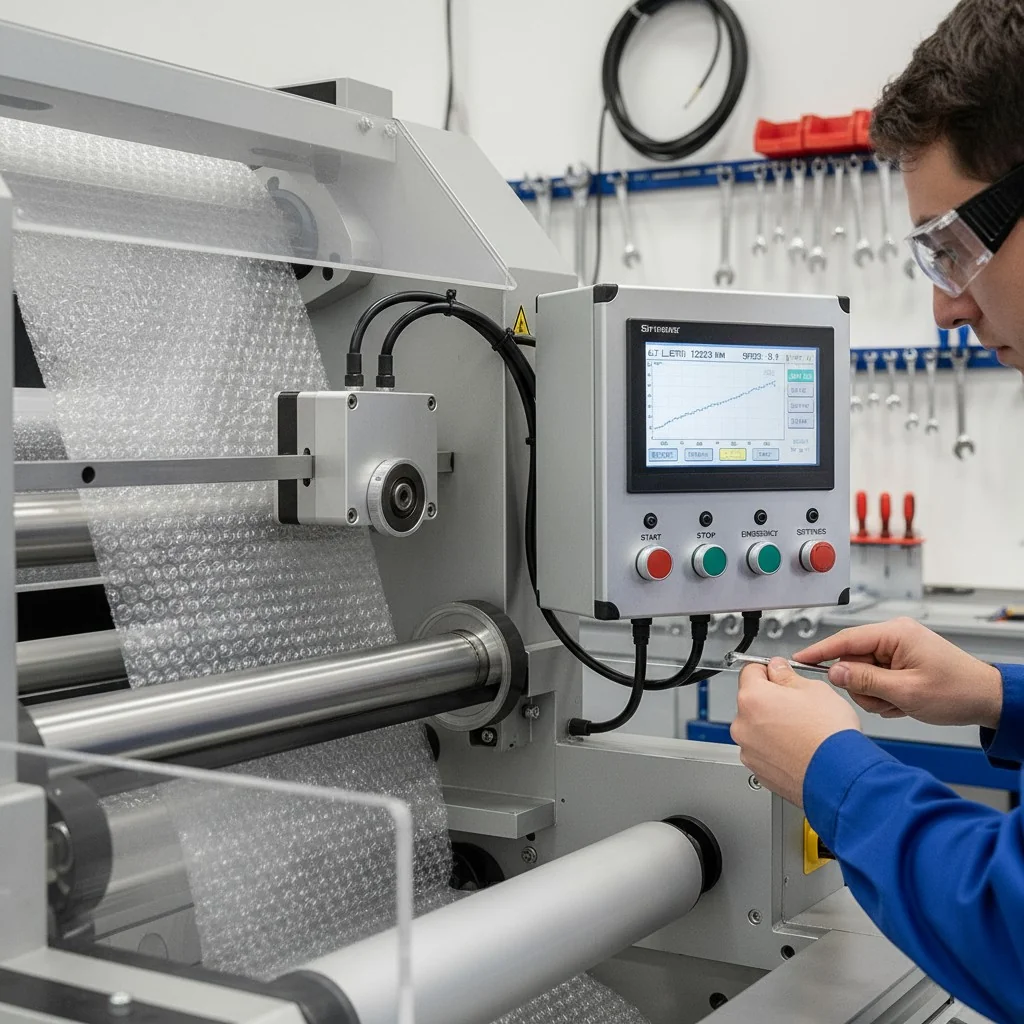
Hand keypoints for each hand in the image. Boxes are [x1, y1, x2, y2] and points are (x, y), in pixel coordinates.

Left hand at [730, 658, 860, 806]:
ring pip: (757, 729)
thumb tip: (778, 669)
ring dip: (772, 727)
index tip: (780, 674)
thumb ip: (787, 675)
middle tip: (798, 707)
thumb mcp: (814, 689)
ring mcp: (749, 751)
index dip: (769, 671)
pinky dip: (776, 749)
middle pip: (752, 702)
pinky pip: (763, 751)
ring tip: (802, 732)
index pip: (750, 671)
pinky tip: (798, 749)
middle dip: (771, 701)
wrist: (841, 776)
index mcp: (752, 698)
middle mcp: (743, 725)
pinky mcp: (758, 771)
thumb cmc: (830, 736)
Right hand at [794, 617, 1002, 729]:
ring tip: (899, 702)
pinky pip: (875, 679)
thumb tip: (835, 672)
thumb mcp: (906, 691)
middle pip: (852, 661)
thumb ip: (866, 681)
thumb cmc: (956, 690)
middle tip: (884, 700)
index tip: (798, 659)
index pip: (845, 639)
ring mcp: (896, 649)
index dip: (820, 651)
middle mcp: (893, 636)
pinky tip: (902, 701)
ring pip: (862, 674)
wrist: (985, 699)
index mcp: (895, 634)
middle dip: (863, 686)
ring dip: (876, 694)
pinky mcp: (899, 661)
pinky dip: (884, 695)